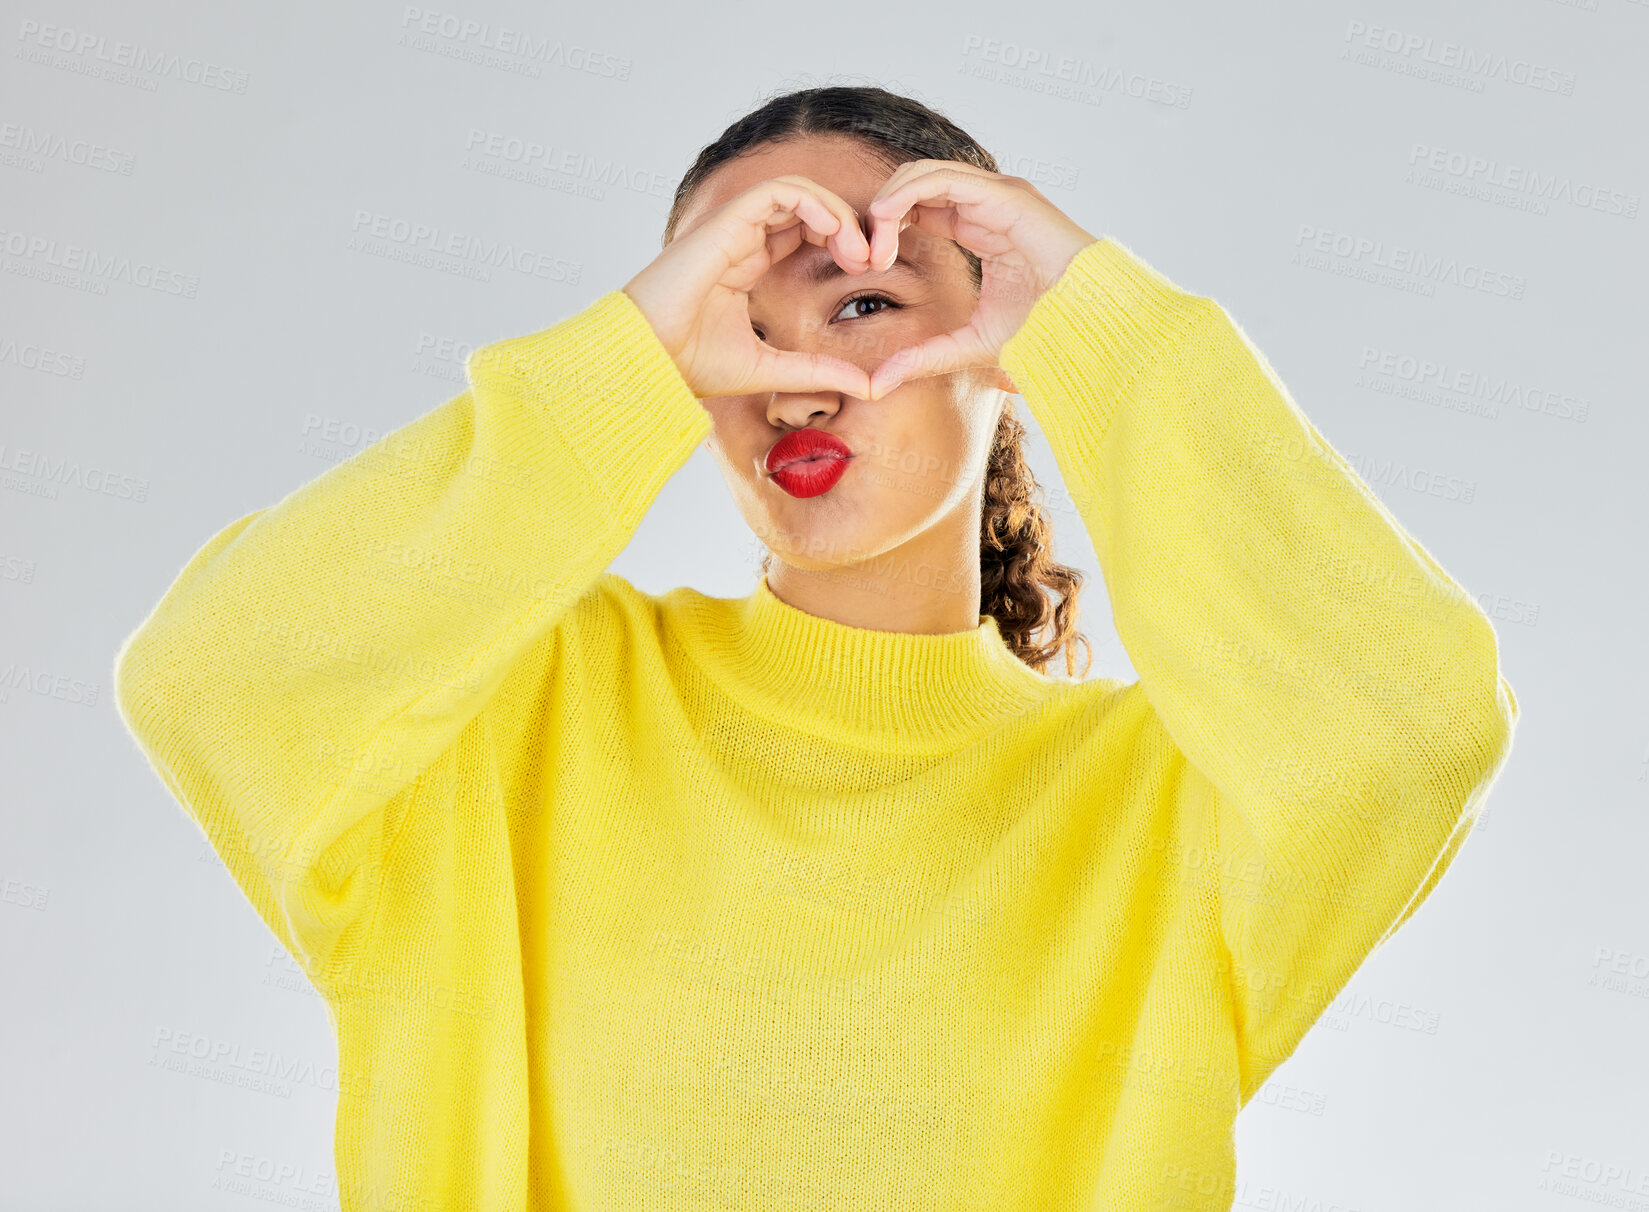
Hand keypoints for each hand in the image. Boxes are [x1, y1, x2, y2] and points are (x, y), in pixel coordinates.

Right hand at [621, 175, 875, 398]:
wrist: (647, 360)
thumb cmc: (690, 364)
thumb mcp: (771, 368)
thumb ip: (817, 371)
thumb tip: (868, 387)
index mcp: (749, 264)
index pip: (806, 231)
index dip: (844, 241)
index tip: (870, 270)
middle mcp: (742, 240)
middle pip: (809, 207)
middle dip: (850, 224)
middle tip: (876, 257)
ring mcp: (733, 228)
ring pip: (798, 192)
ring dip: (837, 212)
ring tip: (859, 249)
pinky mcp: (725, 222)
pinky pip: (778, 191)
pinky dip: (814, 202)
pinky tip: (836, 231)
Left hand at [859, 162, 1099, 399]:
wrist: (1089, 322)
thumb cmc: (1045, 329)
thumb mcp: (968, 345)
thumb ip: (924, 358)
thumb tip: (876, 386)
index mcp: (978, 224)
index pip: (917, 205)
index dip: (884, 228)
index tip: (865, 266)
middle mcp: (985, 201)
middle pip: (912, 184)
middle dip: (878, 215)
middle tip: (862, 258)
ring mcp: (995, 193)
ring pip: (920, 174)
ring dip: (886, 206)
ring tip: (874, 249)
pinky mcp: (1003, 194)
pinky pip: (940, 179)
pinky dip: (905, 195)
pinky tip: (887, 225)